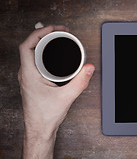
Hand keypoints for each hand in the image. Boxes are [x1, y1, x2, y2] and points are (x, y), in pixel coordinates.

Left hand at [18, 25, 94, 140]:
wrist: (39, 129)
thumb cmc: (45, 116)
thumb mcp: (66, 97)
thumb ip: (80, 82)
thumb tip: (89, 68)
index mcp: (29, 74)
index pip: (26, 46)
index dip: (38, 33)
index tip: (52, 29)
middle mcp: (26, 74)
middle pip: (30, 46)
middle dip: (45, 35)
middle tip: (60, 31)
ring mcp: (28, 77)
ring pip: (32, 53)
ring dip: (44, 44)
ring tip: (58, 39)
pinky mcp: (33, 81)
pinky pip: (36, 61)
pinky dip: (45, 54)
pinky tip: (56, 56)